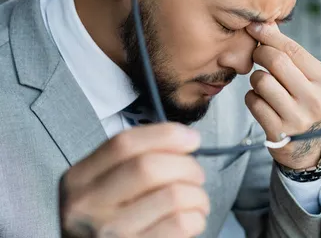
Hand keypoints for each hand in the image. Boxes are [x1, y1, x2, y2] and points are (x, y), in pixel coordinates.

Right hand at [59, 123, 208, 237]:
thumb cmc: (105, 222)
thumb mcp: (100, 188)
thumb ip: (130, 162)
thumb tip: (182, 142)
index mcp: (80, 179)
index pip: (125, 143)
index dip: (166, 135)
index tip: (191, 138)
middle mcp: (89, 205)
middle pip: (149, 167)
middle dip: (186, 166)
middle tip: (196, 175)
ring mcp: (111, 232)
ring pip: (173, 195)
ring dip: (197, 195)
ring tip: (196, 201)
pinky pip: (181, 224)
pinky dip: (196, 218)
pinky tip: (191, 220)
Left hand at [245, 22, 320, 169]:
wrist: (308, 148)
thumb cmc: (305, 103)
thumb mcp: (308, 79)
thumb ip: (290, 52)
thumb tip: (267, 23)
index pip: (294, 50)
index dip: (271, 36)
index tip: (256, 27)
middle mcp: (315, 100)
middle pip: (276, 61)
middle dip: (261, 53)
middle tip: (257, 54)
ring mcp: (297, 118)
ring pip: (262, 81)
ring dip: (256, 79)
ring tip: (263, 84)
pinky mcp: (278, 132)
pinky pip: (253, 102)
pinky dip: (252, 97)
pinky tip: (261, 101)